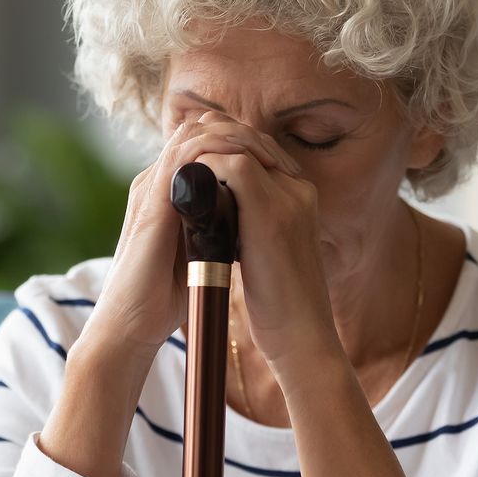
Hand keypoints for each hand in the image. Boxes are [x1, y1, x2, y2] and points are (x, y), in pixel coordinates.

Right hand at [85, 110, 303, 362]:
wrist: (131, 322)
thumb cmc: (165, 295)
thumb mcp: (202, 251)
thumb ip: (218, 228)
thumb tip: (251, 221)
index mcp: (170, 192)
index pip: (207, 145)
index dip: (244, 145)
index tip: (281, 163)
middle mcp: (158, 181)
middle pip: (202, 129)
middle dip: (245, 133)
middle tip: (278, 155)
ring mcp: (151, 186)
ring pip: (195, 133)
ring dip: (236, 136)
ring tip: (267, 154)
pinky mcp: (151, 199)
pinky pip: (184, 154)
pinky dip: (218, 149)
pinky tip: (246, 163)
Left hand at [183, 110, 339, 373]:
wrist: (302, 338)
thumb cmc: (281, 307)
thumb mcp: (268, 255)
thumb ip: (250, 227)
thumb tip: (216, 214)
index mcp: (299, 197)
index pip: (258, 150)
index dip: (221, 147)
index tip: (190, 162)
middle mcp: (298, 189)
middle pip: (249, 138)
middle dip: (210, 140)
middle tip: (176, 157)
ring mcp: (289, 196)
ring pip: (240, 145)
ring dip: (203, 152)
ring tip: (175, 169)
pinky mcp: (272, 211)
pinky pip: (234, 166)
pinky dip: (204, 169)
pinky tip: (183, 186)